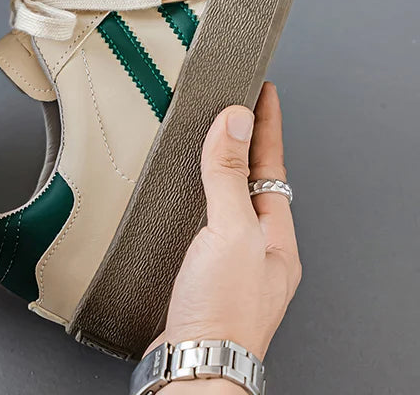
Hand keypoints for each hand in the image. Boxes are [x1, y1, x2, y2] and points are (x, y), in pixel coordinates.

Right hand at [149, 83, 300, 361]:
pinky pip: (201, 221)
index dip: (265, 124)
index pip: (272, 164)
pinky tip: (179, 197)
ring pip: (224, 201)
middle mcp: (257, 247)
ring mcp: (229, 260)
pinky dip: (192, 199)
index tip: (262, 90)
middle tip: (233, 107)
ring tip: (208, 141)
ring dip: (216, 170)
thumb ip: (227, 175)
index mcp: (275, 235)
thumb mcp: (229, 231)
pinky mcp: (201, 271)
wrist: (194, 364)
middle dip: (243, 143)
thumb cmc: (222, 311)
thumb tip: (233, 121)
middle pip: (251, 180)